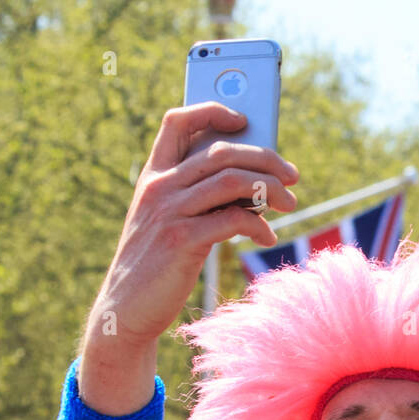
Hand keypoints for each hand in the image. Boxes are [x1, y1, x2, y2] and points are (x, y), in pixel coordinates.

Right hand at [83, 102, 298, 355]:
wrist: (125, 309)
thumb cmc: (156, 266)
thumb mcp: (168, 222)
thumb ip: (197, 198)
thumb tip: (252, 184)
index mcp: (153, 176)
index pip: (178, 122)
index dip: (212, 110)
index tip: (244, 120)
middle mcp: (159, 187)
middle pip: (221, 151)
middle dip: (265, 158)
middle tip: (292, 176)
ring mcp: (169, 212)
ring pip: (232, 179)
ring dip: (270, 189)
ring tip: (290, 204)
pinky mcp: (182, 240)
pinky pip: (233, 219)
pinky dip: (259, 225)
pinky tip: (267, 237)